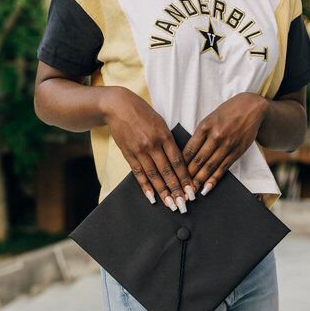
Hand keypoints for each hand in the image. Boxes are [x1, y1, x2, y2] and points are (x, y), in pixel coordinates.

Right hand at [101, 86, 195, 211]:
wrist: (118, 106)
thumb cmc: (143, 114)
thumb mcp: (161, 123)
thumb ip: (169, 141)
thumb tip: (179, 162)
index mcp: (164, 135)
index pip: (178, 161)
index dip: (185, 178)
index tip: (191, 190)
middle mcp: (153, 144)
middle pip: (167, 171)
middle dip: (177, 189)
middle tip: (184, 204)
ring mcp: (139, 150)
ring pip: (154, 175)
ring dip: (163, 192)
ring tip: (170, 204)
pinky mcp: (128, 154)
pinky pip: (138, 173)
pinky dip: (145, 186)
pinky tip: (152, 197)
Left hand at [182, 92, 268, 194]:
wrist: (251, 108)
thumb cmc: (227, 113)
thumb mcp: (210, 119)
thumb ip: (200, 135)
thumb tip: (189, 154)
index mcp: (205, 126)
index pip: (189, 149)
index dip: (181, 164)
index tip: (175, 174)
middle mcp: (216, 136)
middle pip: (198, 160)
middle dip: (188, 176)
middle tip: (179, 188)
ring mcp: (227, 145)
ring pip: (210, 167)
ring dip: (199, 181)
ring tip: (191, 192)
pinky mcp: (237, 152)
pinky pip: (223, 168)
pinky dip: (214, 180)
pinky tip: (207, 188)